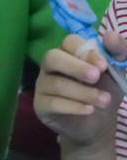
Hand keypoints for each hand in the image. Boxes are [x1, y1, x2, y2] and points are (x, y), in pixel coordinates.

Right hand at [35, 32, 126, 150]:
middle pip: (52, 57)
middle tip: (96, 77)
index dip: (85, 52)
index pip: (69, 42)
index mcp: (69, 53)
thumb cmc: (106, 91)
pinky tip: (89, 110)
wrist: (100, 124)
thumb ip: (120, 53)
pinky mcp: (40, 106)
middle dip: (75, 66)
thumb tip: (111, 35)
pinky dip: (73, 106)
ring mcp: (43, 85)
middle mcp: (51, 66)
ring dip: (83, 92)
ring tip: (105, 101)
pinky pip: (52, 103)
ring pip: (56, 83)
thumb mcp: (118, 73)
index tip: (105, 65)